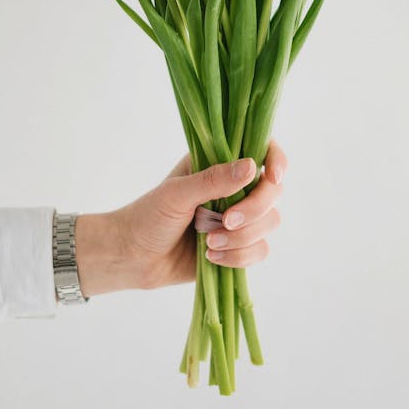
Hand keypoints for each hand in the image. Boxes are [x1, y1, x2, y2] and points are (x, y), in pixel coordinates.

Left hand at [74, 139, 287, 295]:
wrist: (133, 258)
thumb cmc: (148, 217)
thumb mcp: (176, 194)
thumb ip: (213, 180)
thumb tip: (252, 166)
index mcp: (219, 162)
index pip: (261, 150)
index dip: (275, 160)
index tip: (272, 176)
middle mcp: (234, 187)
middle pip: (273, 191)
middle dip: (254, 210)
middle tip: (226, 221)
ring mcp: (239, 218)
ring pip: (269, 222)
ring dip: (242, 238)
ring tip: (209, 243)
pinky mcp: (238, 246)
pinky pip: (259, 250)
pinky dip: (239, 257)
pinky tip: (212, 257)